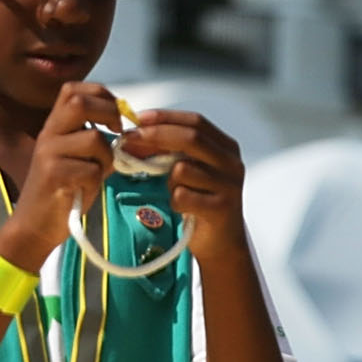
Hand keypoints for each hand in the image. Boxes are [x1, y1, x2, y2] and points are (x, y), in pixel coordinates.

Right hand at [0, 83, 117, 269]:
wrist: (33, 225)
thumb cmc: (61, 191)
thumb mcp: (72, 157)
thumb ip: (91, 138)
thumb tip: (126, 126)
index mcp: (54, 126)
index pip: (73, 90)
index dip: (101, 94)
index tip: (115, 114)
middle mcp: (48, 134)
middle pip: (80, 103)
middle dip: (109, 114)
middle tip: (119, 132)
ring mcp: (49, 154)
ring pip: (94, 139)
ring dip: (106, 158)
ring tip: (97, 174)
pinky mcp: (54, 176)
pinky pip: (92, 169)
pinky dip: (96, 181)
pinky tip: (85, 190)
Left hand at [125, 108, 248, 266]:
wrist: (220, 243)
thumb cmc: (199, 202)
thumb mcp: (188, 169)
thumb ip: (170, 150)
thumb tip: (134, 134)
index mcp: (226, 147)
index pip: (195, 121)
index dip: (166, 117)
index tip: (138, 118)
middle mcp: (232, 163)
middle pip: (191, 138)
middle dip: (155, 136)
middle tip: (129, 140)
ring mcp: (229, 185)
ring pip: (182, 169)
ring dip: (168, 180)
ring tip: (175, 192)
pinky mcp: (222, 208)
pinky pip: (182, 195)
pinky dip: (174, 201)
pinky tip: (182, 208)